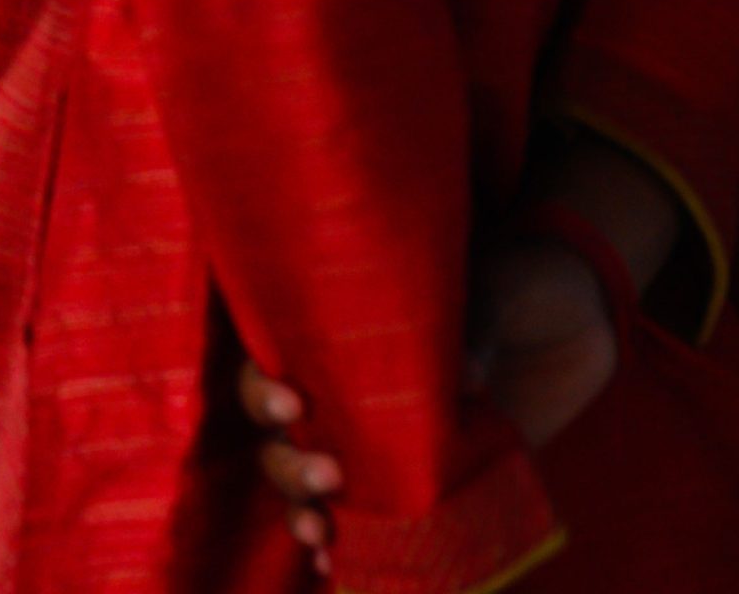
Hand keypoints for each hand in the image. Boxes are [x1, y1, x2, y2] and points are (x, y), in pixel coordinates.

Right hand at [240, 237, 615, 563]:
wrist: (579, 313)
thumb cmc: (519, 278)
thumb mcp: (497, 289)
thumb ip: (475, 328)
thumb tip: (468, 382)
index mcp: (341, 333)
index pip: (273, 362)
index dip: (263, 388)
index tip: (291, 405)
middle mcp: (348, 390)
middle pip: (280, 436)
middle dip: (289, 463)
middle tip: (329, 475)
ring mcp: (384, 440)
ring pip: (311, 483)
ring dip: (303, 510)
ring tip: (321, 534)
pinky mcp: (429, 479)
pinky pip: (377, 520)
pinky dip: (352, 549)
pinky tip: (335, 571)